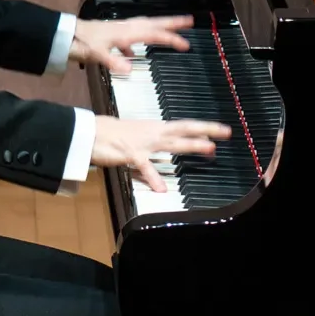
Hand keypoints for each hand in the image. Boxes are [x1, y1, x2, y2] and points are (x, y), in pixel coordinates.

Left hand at [71, 15, 194, 75]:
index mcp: (126, 33)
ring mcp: (118, 30)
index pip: (154, 34)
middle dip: (172, 23)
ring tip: (168, 31)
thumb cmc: (80, 42)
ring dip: (158, 29)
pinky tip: (132, 52)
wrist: (64, 35)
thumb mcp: (97, 54)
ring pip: (144, 27)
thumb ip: (114, 61)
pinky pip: (130, 36)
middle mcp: (125, 28)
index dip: (171, 39)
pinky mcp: (110, 34)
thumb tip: (130, 69)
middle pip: (154, 24)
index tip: (185, 44)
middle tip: (188, 21)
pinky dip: (136, 42)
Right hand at [90, 115, 229, 191]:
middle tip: (225, 132)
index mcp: (154, 129)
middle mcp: (153, 133)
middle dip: (206, 130)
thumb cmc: (111, 136)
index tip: (220, 130)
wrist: (89, 132)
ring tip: (209, 149)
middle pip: (184, 129)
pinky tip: (162, 189)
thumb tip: (168, 154)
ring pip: (172, 143)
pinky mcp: (130, 154)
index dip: (202, 128)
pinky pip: (144, 166)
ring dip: (191, 145)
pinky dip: (153, 178)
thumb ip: (154, 150)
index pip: (182, 126)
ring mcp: (143, 143)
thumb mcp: (137, 140)